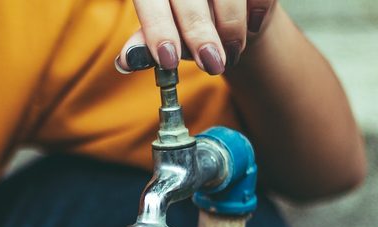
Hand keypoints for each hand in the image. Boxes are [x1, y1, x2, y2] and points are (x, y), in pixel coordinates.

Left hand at [116, 0, 277, 74]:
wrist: (225, 6)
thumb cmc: (184, 19)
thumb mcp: (161, 29)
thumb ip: (144, 42)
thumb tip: (125, 61)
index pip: (151, 2)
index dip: (158, 30)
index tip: (167, 59)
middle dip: (199, 35)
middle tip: (210, 64)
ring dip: (231, 28)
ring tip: (231, 53)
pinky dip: (256, 12)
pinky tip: (252, 27)